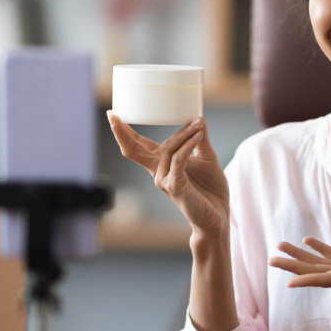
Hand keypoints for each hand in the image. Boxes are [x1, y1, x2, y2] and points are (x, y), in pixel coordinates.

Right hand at [108, 112, 229, 238]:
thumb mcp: (206, 157)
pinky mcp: (175, 187)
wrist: (218, 216)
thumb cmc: (210, 190)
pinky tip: (197, 135)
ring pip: (166, 149)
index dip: (124, 131)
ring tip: (197, 123)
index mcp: (162, 164)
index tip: (113, 114)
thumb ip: (200, 138)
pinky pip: (178, 160)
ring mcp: (164, 180)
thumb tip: (199, 116)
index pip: (138, 145)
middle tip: (112, 115)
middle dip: (121, 132)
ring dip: (182, 133)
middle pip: (132, 150)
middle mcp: (158, 172)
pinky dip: (187, 145)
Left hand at [268, 237, 330, 313]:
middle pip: (318, 272)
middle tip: (271, 260)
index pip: (329, 280)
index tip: (288, 283)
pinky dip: (320, 249)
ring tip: (279, 247)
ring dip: (300, 257)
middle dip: (294, 267)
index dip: (309, 280)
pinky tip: (307, 241)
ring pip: (322, 264)